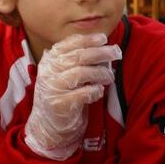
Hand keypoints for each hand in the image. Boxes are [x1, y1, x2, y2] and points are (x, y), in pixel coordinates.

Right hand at [24, 33, 121, 159]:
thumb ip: (77, 60)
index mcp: (50, 60)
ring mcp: (52, 88)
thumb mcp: (65, 74)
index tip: (104, 38)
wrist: (48, 125)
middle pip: (77, 56)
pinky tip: (99, 91)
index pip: (68, 44)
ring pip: (80, 73)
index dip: (87, 39)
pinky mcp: (59, 104)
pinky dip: (94, 91)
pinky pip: (82, 93)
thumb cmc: (63, 95)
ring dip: (99, 73)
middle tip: (116, 53)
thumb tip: (104, 47)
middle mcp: (48, 71)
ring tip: (109, 76)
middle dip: (100, 52)